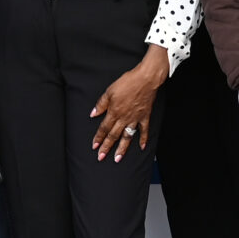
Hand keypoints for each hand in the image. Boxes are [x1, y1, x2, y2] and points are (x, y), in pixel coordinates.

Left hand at [89, 45, 171, 160]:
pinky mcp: (145, 116)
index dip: (98, 138)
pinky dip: (143, 139)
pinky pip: (144, 130)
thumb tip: (93, 114)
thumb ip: (101, 104)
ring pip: (127, 136)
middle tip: (101, 157)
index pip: (104, 128)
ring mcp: (135, 118)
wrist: (145, 79)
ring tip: (118, 158)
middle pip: (113, 135)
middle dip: (107, 147)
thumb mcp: (110, 91)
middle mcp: (124, 118)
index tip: (94, 146)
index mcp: (114, 111)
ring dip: (122, 148)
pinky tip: (141, 147)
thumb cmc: (128, 82)